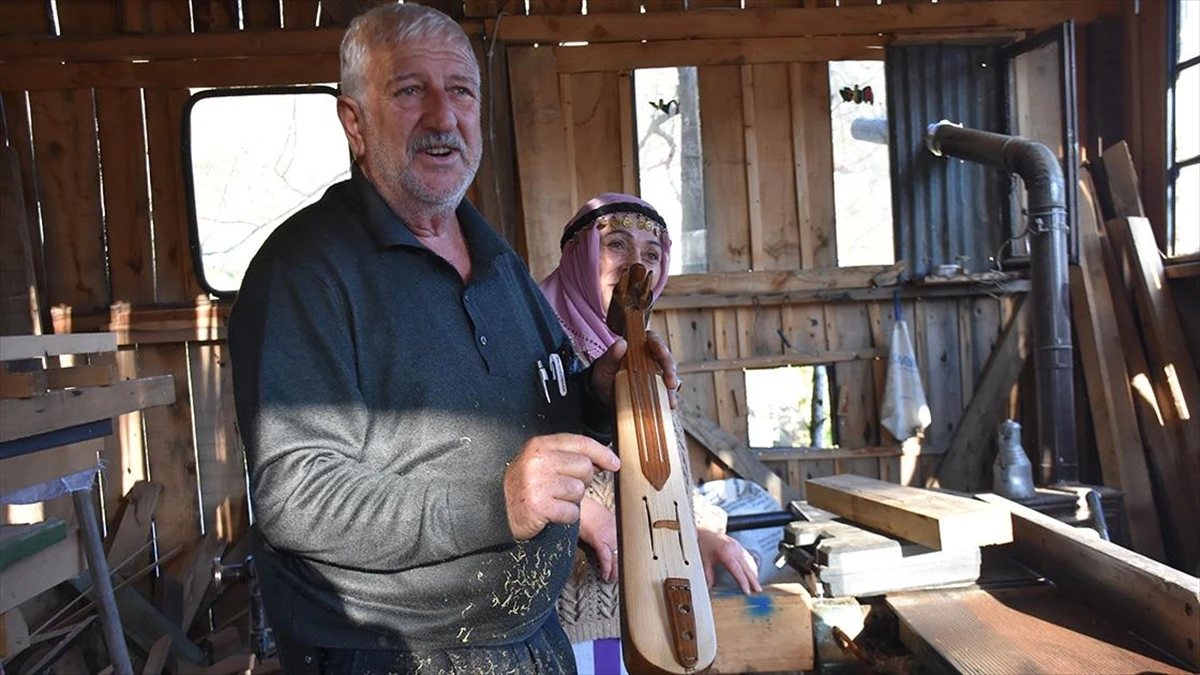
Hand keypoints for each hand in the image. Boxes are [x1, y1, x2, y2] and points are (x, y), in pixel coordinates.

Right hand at [504, 434, 619, 540]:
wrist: (498, 510)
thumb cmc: (526, 487)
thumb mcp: (544, 463)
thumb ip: (571, 457)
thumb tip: (603, 460)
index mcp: (540, 445)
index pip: (581, 443)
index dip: (602, 453)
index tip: (614, 463)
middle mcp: (538, 460)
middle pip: (585, 467)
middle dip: (581, 481)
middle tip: (563, 488)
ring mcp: (537, 482)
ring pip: (579, 490)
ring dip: (572, 500)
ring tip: (554, 499)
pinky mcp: (539, 505)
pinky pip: (572, 511)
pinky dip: (566, 516)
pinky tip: (552, 512)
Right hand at [578, 496, 619, 582]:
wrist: (576, 504)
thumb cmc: (583, 509)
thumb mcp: (597, 517)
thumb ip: (602, 527)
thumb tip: (600, 538)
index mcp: (615, 522)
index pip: (624, 541)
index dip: (624, 553)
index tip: (623, 562)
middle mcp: (615, 528)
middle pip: (622, 550)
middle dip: (622, 564)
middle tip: (620, 574)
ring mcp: (610, 534)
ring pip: (616, 556)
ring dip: (615, 570)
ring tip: (612, 578)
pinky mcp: (600, 540)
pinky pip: (606, 558)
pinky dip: (606, 568)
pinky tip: (605, 575)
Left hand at [590, 330, 681, 408]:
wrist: (602, 395)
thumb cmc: (604, 375)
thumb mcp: (604, 365)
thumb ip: (611, 355)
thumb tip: (622, 343)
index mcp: (639, 347)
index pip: (653, 340)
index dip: (660, 345)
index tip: (662, 352)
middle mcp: (651, 358)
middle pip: (666, 359)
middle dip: (670, 370)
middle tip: (670, 382)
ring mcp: (656, 374)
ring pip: (670, 375)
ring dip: (672, 387)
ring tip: (671, 398)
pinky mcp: (657, 389)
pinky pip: (667, 391)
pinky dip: (669, 398)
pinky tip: (669, 404)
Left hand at [697, 528, 761, 594]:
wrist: (707, 531)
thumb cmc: (705, 542)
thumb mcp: (704, 559)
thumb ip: (708, 573)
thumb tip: (709, 585)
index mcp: (726, 552)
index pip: (737, 570)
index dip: (743, 581)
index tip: (747, 590)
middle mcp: (735, 549)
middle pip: (747, 567)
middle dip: (754, 580)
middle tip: (758, 590)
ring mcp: (739, 547)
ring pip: (750, 562)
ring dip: (754, 574)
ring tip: (757, 584)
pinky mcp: (740, 546)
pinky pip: (749, 557)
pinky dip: (753, 566)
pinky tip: (754, 573)